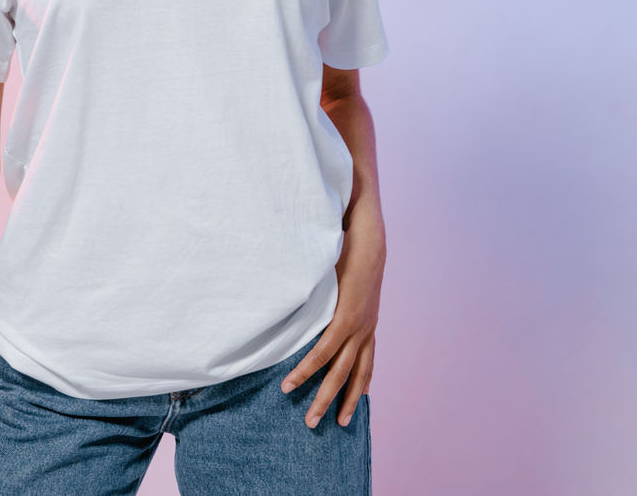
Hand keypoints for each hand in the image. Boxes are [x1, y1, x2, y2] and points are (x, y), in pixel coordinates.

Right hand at [279, 220, 384, 428]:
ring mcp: (358, 327)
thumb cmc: (354, 250)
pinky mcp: (345, 319)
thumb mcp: (350, 279)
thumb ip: (337, 293)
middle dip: (340, 404)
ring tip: (309, 419)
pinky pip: (322, 352)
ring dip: (322, 397)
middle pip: (354, 377)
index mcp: (368, 322)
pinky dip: (306, 370)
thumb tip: (319, 294)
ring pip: (339, 373)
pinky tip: (292, 384)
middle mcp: (366, 329)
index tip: (353, 403)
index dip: (360, 385)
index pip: (366, 362)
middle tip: (326, 425)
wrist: (367, 235)